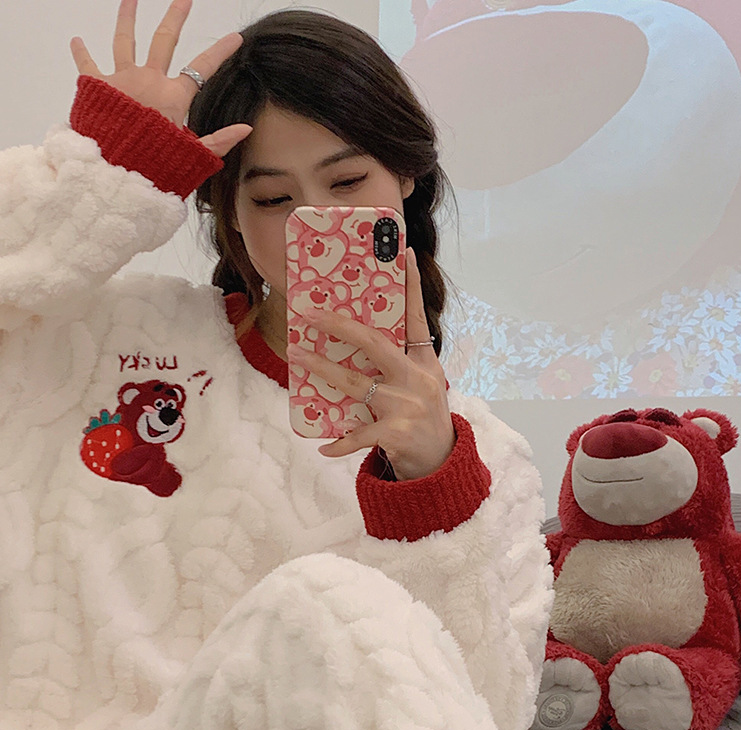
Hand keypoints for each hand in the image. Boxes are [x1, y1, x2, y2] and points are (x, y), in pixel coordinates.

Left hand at [71, 0, 251, 156]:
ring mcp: (122, 80)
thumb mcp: (193, 156)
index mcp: (173, 97)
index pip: (203, 68)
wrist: (114, 170)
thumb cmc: (153, 167)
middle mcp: (149, 80)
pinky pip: (87, 65)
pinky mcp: (96, 87)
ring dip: (127, 17)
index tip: (235, 37)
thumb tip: (245, 129)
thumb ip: (220, 141)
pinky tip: (76, 40)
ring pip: (125, 41)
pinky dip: (81, 52)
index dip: (221, 51)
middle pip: (164, 40)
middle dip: (176, 16)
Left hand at [288, 249, 455, 480]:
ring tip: (298, 358)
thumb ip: (399, 364)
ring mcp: (406, 406)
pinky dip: (340, 443)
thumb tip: (359, 340)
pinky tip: (324, 447)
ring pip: (355, 383)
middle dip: (341, 327)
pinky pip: (359, 435)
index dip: (413, 287)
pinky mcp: (395, 434)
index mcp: (425, 364)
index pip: (418, 319)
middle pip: (375, 344)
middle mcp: (418, 380)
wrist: (442, 464)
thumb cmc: (423, 419)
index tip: (406, 255)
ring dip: (322, 370)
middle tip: (311, 315)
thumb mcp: (422, 386)